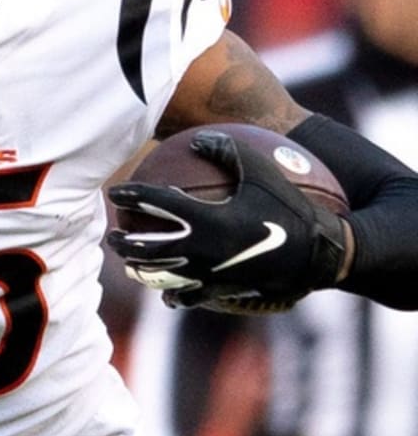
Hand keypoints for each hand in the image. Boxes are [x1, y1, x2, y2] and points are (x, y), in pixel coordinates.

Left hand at [106, 128, 346, 310]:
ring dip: (142, 270)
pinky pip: (191, 297)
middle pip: (148, 248)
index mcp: (207, 217)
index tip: (114, 192)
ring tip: (130, 264)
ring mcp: (211, 274)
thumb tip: (197, 139)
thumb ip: (226, 150)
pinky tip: (167, 294)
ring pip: (163, 277)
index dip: (131, 195)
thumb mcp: (261, 170)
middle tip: (112, 235)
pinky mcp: (224, 292)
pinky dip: (175, 294)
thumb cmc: (290, 207)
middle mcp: (202, 249)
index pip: (155, 203)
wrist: (322, 255)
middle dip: (124, 242)